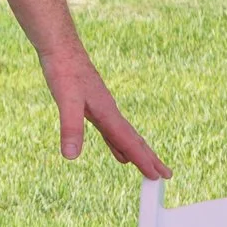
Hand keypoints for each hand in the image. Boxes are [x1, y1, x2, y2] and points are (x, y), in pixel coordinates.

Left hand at [42, 48, 169, 179]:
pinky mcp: (93, 106)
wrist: (60, 48)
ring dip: (136, 152)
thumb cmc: (64, 71)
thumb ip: (70, 128)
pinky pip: (111, 130)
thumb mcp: (65, 100)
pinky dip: (117, 143)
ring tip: (148, 167)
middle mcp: (109, 112)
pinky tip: (118, 151)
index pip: (129, 142)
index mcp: (108, 112)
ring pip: (124, 136)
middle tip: (166, 176)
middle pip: (134, 140)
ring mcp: (103, 109)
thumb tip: (70, 156)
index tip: (158, 177)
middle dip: (149, 159)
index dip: (142, 160)